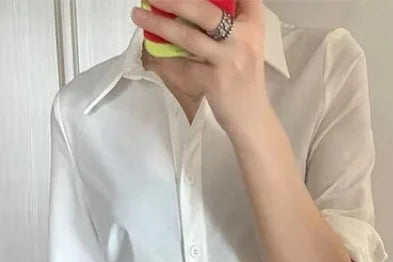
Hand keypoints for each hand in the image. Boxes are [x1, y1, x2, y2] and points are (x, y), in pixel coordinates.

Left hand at [131, 0, 270, 135]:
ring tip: (139, 15)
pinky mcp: (214, 82)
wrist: (252, 118)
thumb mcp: (245, 44)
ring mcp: (228, 61)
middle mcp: (243, 39)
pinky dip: (165, 58)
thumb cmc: (244, 78)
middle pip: (206, 11)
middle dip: (175, 0)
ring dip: (160, 24)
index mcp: (253, 25)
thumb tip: (188, 7)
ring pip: (189, 37)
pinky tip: (152, 50)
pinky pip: (183, 66)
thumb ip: (229, 22)